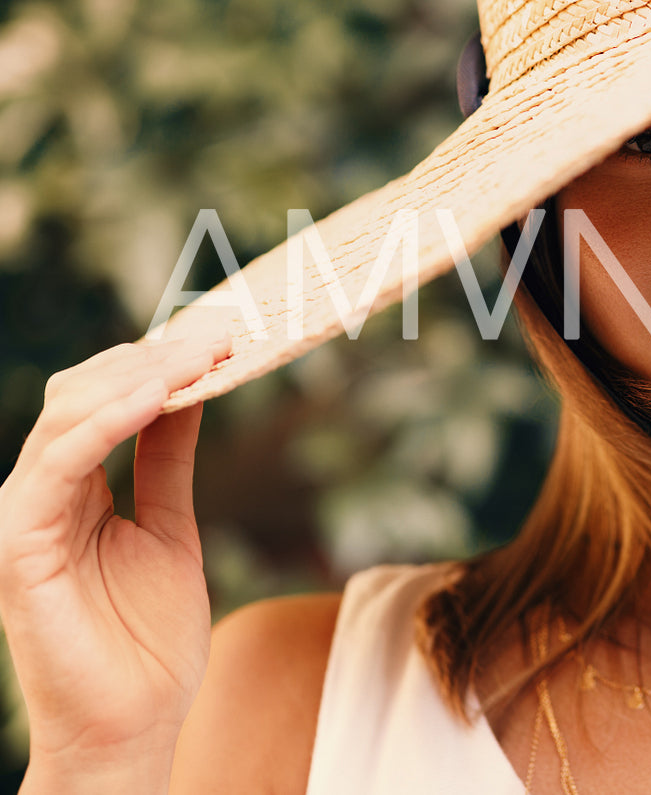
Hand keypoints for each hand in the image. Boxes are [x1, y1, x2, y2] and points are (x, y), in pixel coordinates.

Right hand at [0, 337, 229, 777]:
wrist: (134, 724)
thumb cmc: (149, 639)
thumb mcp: (173, 526)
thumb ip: (169, 461)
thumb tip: (191, 390)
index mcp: (73, 489)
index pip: (102, 398)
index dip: (159, 361)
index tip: (223, 333)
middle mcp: (41, 495)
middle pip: (83, 394)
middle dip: (155, 357)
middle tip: (224, 332)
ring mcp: (23, 518)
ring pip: (67, 416)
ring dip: (140, 376)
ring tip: (202, 353)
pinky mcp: (19, 548)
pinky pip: (58, 465)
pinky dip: (106, 423)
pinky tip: (158, 397)